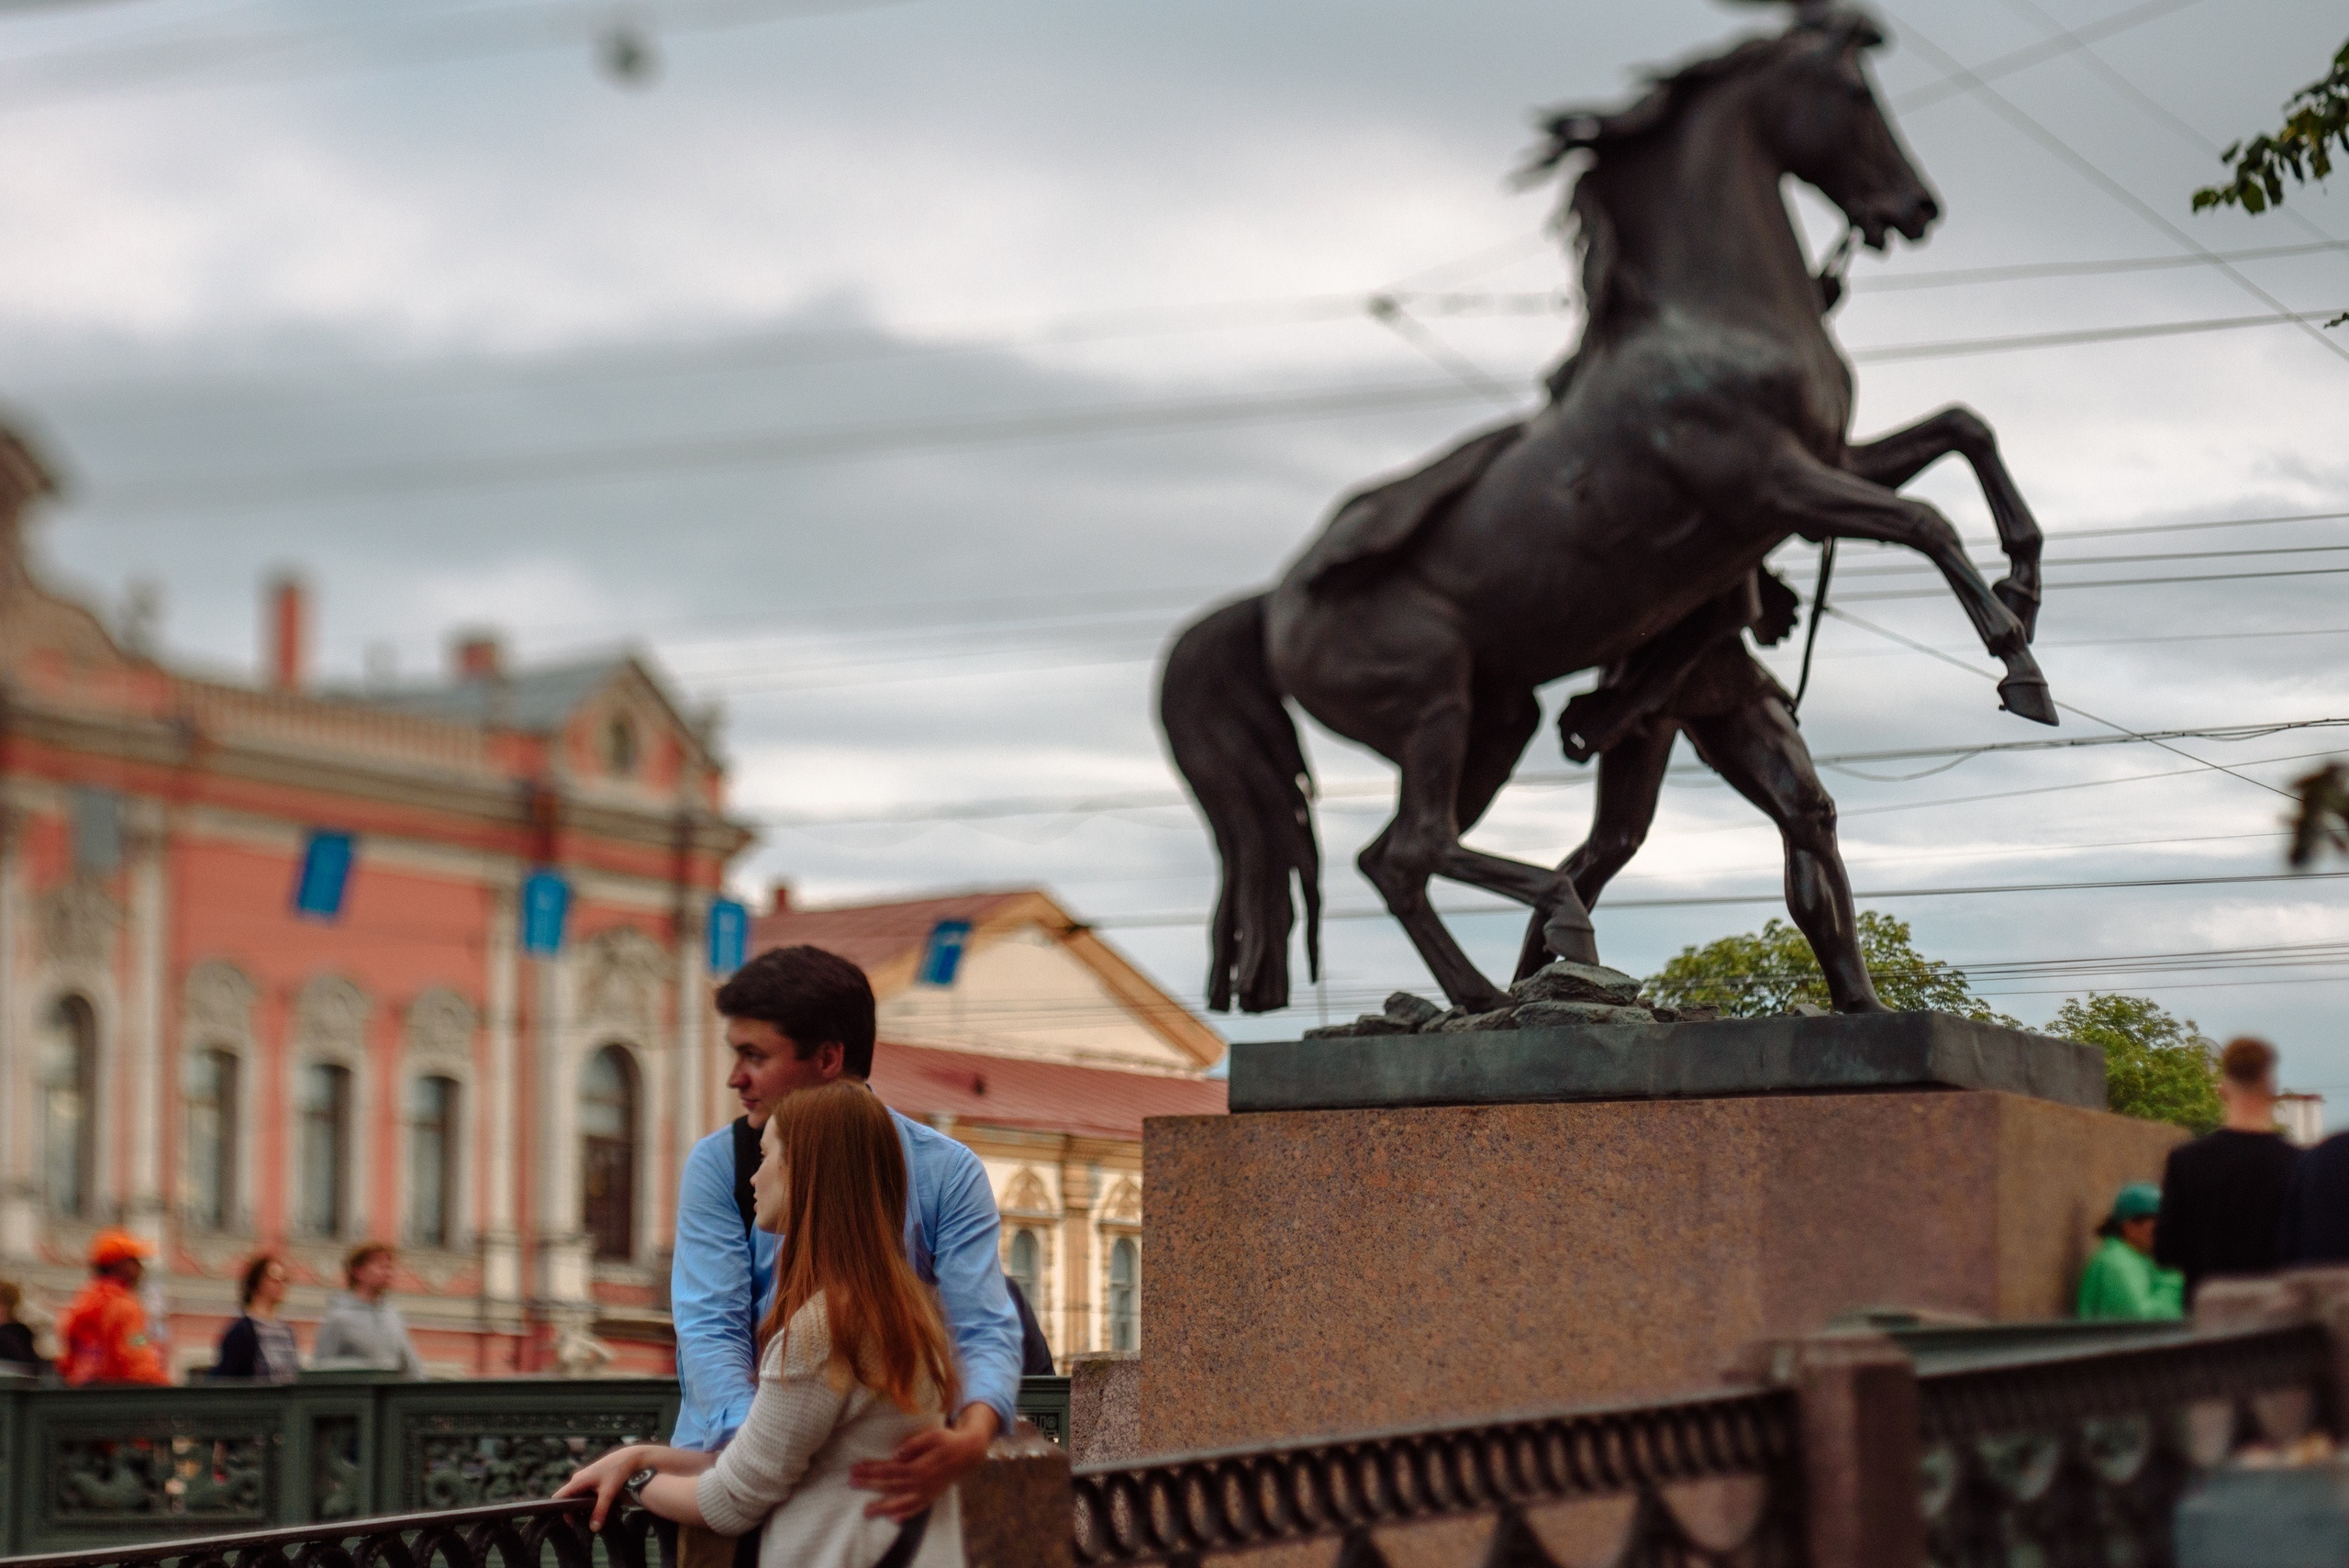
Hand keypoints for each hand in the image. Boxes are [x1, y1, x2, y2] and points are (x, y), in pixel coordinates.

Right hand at [555, 1444, 646, 1531]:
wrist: (629, 1457)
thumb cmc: (617, 1472)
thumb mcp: (609, 1493)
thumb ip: (600, 1511)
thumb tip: (593, 1529)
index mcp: (577, 1481)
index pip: (559, 1497)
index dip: (560, 1511)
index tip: (570, 1523)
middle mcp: (578, 1480)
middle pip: (568, 1500)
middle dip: (574, 1513)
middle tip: (582, 1525)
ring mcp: (585, 1479)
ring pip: (578, 1497)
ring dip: (583, 1508)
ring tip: (592, 1519)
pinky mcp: (593, 1480)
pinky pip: (585, 1494)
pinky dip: (589, 1502)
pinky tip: (600, 1509)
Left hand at [849, 1407, 998, 1519]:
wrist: (968, 1453)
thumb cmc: (947, 1441)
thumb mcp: (933, 1435)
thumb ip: (915, 1444)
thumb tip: (897, 1453)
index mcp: (919, 1466)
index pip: (890, 1469)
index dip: (872, 1469)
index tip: (856, 1468)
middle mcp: (921, 1482)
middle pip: (891, 1485)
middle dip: (870, 1484)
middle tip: (851, 1482)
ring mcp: (926, 1492)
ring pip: (901, 1502)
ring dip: (883, 1506)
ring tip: (867, 1511)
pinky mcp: (931, 1497)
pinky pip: (917, 1509)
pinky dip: (906, 1515)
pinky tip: (894, 1519)